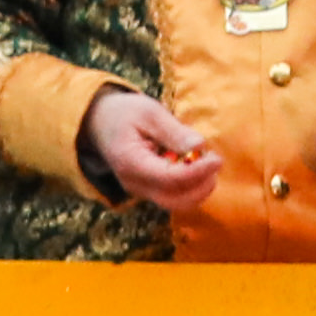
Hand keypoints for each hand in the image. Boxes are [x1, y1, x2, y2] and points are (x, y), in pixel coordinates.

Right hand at [83, 89, 224, 210]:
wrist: (99, 124)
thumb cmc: (124, 114)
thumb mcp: (149, 112)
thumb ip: (173, 131)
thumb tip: (199, 146)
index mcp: (131, 163)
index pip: (169, 178)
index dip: (197, 172)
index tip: (216, 159)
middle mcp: (135, 184)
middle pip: (176, 200)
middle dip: (201, 185)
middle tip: (214, 160)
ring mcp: (142, 191)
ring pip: (178, 203)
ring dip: (199, 187)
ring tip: (206, 161)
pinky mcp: (150, 191)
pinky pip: (175, 197)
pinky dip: (192, 186)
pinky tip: (195, 165)